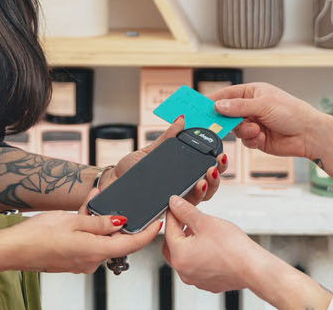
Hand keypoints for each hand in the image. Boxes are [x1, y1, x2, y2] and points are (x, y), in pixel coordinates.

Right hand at [0, 188, 159, 273]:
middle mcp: (90, 261)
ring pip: (99, 239)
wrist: (12, 249)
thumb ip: (100, 222)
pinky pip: (87, 242)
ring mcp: (80, 262)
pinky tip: (80, 213)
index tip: (157, 222)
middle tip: (110, 201)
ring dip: (98, 221)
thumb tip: (121, 223)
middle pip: (114, 240)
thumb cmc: (38, 236)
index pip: (131, 244)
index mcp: (95, 252)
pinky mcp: (71, 259)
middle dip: (114, 220)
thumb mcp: (74, 221)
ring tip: (89, 202)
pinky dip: (87, 228)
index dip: (147, 233)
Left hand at [102, 116, 224, 204]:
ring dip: (204, 190)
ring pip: (197, 202)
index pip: (207, 174)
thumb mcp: (151, 151)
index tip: (221, 155)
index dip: (218, 166)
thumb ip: (168, 138)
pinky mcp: (161, 212)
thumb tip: (182, 120)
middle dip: (215, 179)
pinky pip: (177, 212)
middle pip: (208, 189)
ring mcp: (173, 203)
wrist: (111, 182)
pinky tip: (183, 196)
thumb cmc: (131, 170)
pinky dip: (184, 205)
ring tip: (203, 180)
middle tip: (214, 167)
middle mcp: (182, 192)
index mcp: (184, 177)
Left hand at [160, 196, 265, 292]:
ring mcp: (195, 279)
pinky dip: (198, 255)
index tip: (177, 205)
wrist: (253, 268)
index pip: (168, 229)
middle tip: (184, 218)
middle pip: (172, 245)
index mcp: (179, 255)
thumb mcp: (206, 222)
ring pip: (184, 257)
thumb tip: (175, 204)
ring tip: (199, 230)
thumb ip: (186, 211)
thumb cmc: (232, 247)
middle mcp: (183, 271)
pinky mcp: (207, 283)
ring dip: (187, 243)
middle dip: (177, 230)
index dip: (173, 214)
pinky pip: (196, 266)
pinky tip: (209, 246)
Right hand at [212, 83, 325, 159]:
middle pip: (228, 113)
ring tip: (256, 130)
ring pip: (235, 129)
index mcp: (253, 92)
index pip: (227, 94)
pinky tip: (261, 137)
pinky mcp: (257, 138)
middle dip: (227, 120)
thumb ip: (238, 106)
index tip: (200, 106)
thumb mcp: (263, 105)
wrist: (309, 134)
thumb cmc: (292, 112)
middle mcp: (252, 107)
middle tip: (218, 125)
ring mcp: (254, 123)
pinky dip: (251, 139)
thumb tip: (218, 106)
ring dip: (244, 131)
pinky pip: (245, 140)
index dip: (214, 100)